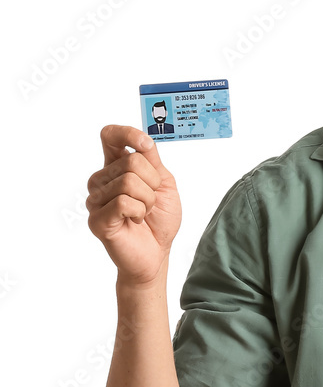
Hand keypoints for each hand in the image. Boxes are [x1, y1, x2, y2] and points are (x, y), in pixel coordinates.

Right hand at [87, 126, 181, 284]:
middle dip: (153, 183)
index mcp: (116, 167)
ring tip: (143, 213)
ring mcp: (96, 199)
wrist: (157, 252)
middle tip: (150, 201)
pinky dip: (139, 211)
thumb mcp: (164, 183)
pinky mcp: (97, 219)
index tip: (146, 145)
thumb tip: (142, 141)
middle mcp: (101, 180)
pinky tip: (135, 221)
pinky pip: (123, 202)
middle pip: (132, 162)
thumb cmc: (159, 219)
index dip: (127, 134)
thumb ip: (152, 160)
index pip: (110, 136)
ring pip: (128, 182)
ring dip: (148, 200)